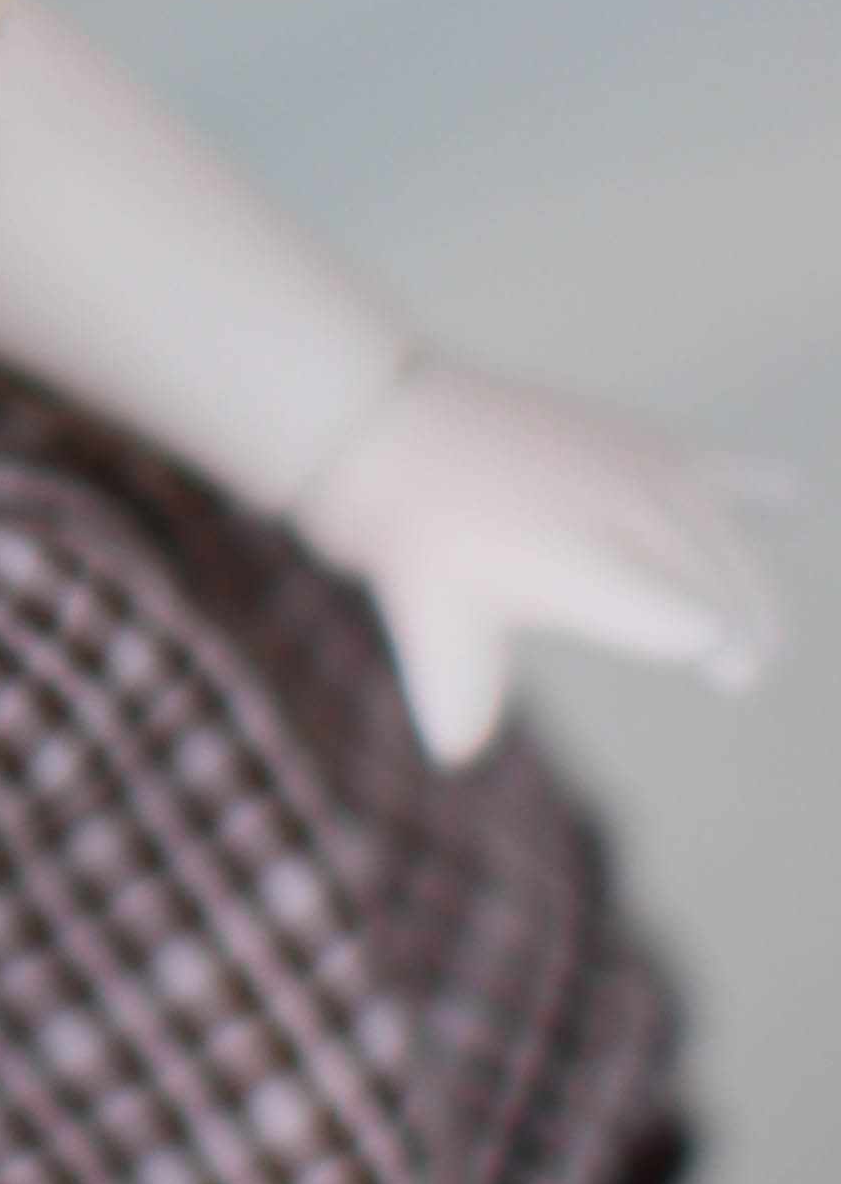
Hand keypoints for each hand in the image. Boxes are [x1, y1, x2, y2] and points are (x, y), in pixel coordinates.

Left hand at [290, 360, 784, 764]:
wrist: (393, 430)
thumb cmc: (417, 544)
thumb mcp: (434, 629)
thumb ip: (456, 701)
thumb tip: (454, 753)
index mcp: (593, 570)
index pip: (693, 622)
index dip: (719, 647)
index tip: (727, 668)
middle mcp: (631, 513)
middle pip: (722, 583)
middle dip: (743, 626)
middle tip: (740, 667)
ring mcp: (640, 467)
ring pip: (723, 533)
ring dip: (746, 579)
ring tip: (752, 626)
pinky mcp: (636, 436)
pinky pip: (714, 462)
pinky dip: (753, 481)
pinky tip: (789, 489)